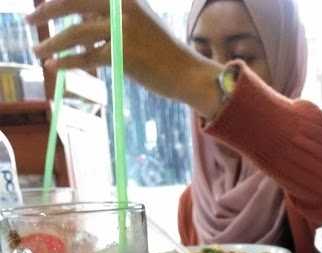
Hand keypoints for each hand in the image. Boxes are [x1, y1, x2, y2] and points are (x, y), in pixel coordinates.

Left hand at [27, 0, 222, 118]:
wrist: (188, 73)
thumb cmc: (162, 53)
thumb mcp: (137, 24)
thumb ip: (110, 17)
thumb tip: (78, 19)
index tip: (43, 4)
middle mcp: (122, 6)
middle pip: (72, 2)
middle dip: (46, 12)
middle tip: (29, 20)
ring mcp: (123, 29)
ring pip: (76, 33)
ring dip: (52, 43)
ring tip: (37, 52)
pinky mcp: (123, 54)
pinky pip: (87, 57)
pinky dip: (67, 62)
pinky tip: (54, 67)